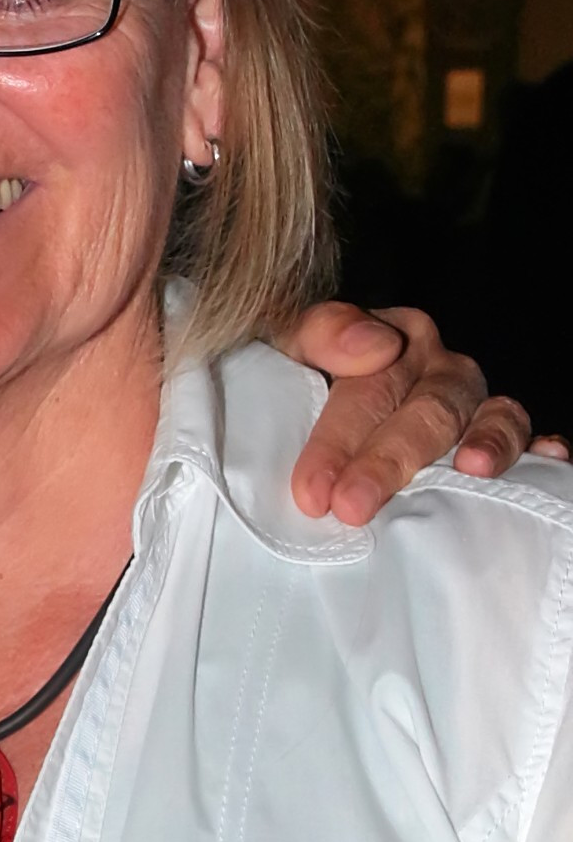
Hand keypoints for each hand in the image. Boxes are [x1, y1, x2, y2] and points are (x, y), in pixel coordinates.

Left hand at [280, 301, 568, 526]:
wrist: (322, 397)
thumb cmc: (308, 378)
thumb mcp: (294, 344)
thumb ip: (321, 334)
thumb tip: (374, 346)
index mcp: (397, 337)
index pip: (370, 387)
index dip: (339, 440)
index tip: (313, 491)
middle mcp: (443, 370)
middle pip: (426, 411)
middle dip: (389, 461)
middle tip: (351, 507)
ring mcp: (479, 405)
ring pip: (491, 418)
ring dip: (486, 444)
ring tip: (471, 470)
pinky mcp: (504, 438)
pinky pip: (531, 438)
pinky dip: (543, 450)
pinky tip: (549, 457)